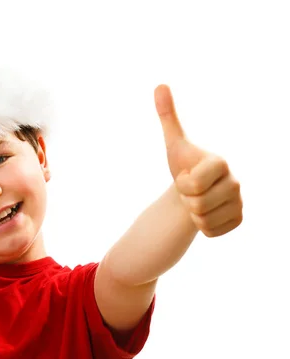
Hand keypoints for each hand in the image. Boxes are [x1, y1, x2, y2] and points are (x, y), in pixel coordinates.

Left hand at [154, 84, 242, 236]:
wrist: (192, 191)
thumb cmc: (183, 165)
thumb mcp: (173, 143)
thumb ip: (168, 116)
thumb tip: (159, 84)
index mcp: (220, 162)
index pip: (191, 184)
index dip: (182, 183)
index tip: (185, 175)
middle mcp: (236, 182)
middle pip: (197, 204)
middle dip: (186, 200)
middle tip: (190, 190)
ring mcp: (240, 202)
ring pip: (203, 220)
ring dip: (192, 214)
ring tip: (197, 200)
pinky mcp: (238, 219)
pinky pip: (211, 232)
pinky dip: (201, 227)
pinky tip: (205, 213)